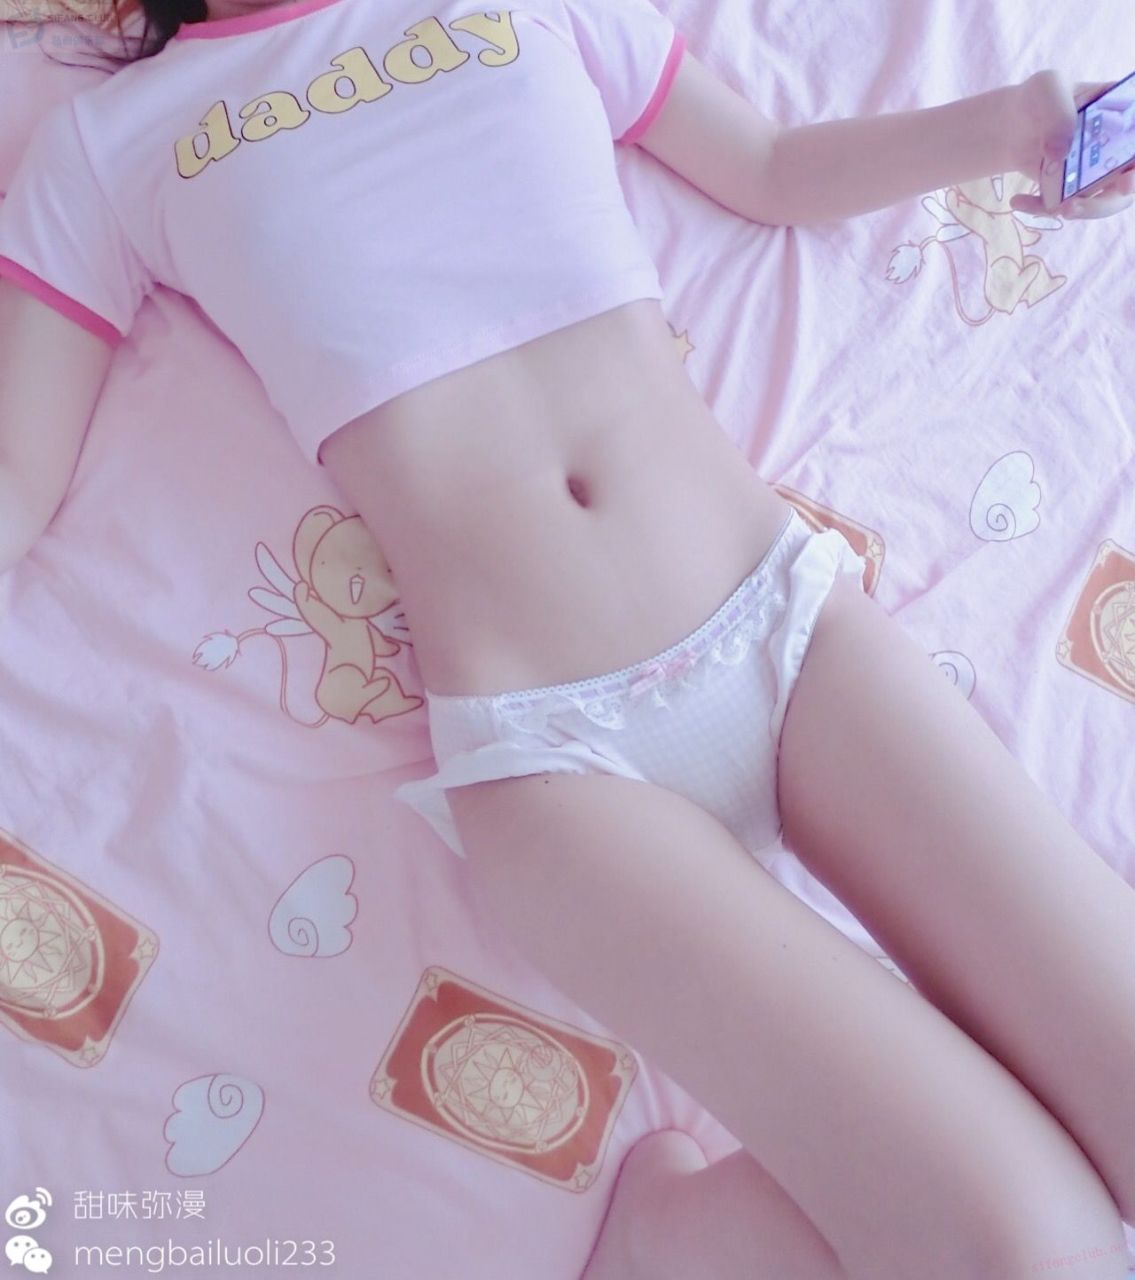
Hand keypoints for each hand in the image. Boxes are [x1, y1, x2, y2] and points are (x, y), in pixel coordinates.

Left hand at [1008, 70, 1134, 218]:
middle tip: (1081, 204)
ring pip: (1106, 200)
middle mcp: (1120, 145)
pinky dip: (1045, 209)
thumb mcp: (1046, 88)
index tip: (1125, 180)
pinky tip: (1018, 199)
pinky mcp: (1078, 190)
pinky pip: (1070, 207)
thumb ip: (1057, 112)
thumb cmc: (1040, 98)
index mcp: (1125, 114)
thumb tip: (1060, 153)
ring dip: (1086, 210)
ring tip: (1058, 209)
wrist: (1014, 124)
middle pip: (1131, 178)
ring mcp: (1102, 171)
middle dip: (1112, 198)